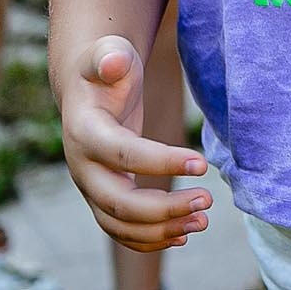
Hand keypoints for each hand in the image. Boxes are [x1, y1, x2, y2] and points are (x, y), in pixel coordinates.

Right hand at [58, 37, 209, 250]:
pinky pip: (122, 229)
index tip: (203, 164)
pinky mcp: (104, 197)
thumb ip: (110, 57)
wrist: (89, 90)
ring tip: (204, 220)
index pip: (122, 155)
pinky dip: (150, 238)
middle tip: (208, 200)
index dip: (161, 162)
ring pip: (120, 224)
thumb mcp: (108, 53)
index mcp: (84, 133)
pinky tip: (183, 233)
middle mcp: (83, 168)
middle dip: (163, 208)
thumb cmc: (106, 68)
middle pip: (118, 203)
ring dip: (161, 229)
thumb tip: (115, 60)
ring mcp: (91, 187)